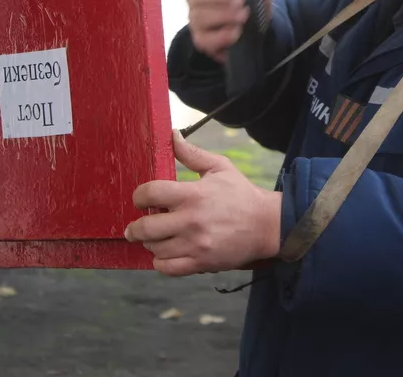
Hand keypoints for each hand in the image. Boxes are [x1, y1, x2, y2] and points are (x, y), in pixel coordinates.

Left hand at [124, 130, 281, 275]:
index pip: (151, 193)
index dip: (139, 196)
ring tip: (155, 238)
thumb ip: (192, 153)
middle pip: (146, 227)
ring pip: (154, 249)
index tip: (140, 199)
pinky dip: (161, 262)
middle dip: (135, 227)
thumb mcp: (219, 167)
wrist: (267, 225)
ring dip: (149, 244)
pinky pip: (168, 268)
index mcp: (193, 194)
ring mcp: (195, 244)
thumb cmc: (241, 194)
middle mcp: (191, 220)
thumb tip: (173, 135)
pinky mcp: (201, 262)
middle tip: (136, 226)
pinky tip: (165, 253)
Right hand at [185, 0, 271, 62]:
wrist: (256, 31)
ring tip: (244, 16)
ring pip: (200, 16)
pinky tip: (236, 33)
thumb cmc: (249, 1)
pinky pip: (205, 39)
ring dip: (223, 15)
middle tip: (241, 0)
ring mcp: (197, 20)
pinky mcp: (202, 41)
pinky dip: (221, 36)